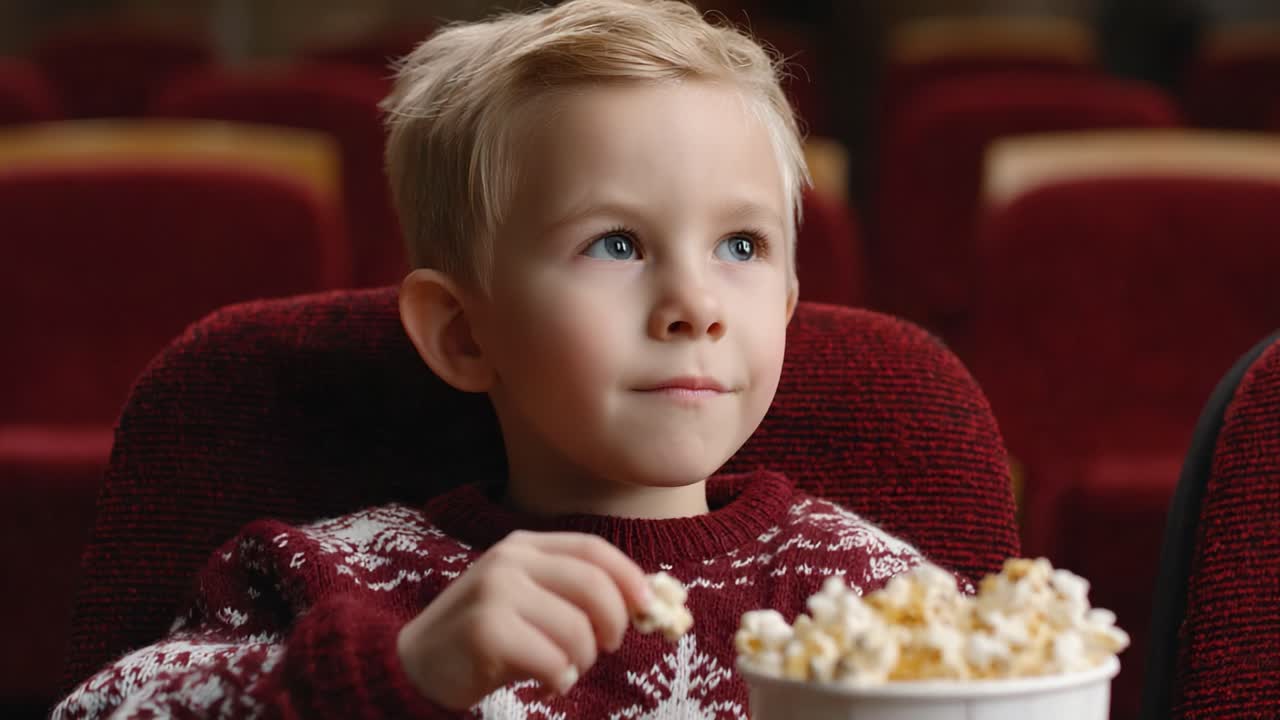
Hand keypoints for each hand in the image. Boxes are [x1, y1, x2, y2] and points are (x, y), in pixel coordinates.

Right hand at [396, 531, 650, 709]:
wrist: (416, 665)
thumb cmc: (487, 638)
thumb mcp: (531, 603)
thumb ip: (577, 595)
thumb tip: (652, 601)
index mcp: (524, 546)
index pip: (593, 549)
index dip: (630, 577)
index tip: (650, 607)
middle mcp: (509, 561)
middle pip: (594, 585)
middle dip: (614, 622)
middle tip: (605, 648)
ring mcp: (495, 592)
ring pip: (577, 628)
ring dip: (583, 660)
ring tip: (565, 670)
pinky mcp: (486, 631)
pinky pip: (553, 659)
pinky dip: (561, 679)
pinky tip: (547, 684)